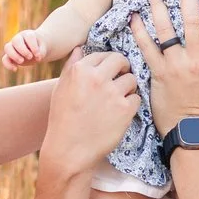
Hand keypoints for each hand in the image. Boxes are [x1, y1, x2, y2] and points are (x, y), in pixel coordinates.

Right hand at [2, 29, 50, 68]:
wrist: (36, 51)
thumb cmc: (39, 48)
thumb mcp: (42, 50)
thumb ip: (40, 52)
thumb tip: (35, 57)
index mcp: (28, 35)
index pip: (29, 37)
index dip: (33, 46)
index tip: (38, 54)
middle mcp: (18, 39)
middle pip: (16, 40)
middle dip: (22, 50)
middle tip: (30, 57)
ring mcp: (12, 47)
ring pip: (7, 48)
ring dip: (14, 55)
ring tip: (22, 62)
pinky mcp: (9, 56)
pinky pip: (4, 59)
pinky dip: (8, 64)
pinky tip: (15, 69)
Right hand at [41, 50, 138, 171]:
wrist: (69, 150)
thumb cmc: (63, 119)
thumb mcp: (61, 89)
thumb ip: (72, 66)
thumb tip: (80, 48)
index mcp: (80, 70)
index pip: (102, 54)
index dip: (107, 63)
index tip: (108, 72)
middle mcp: (96, 78)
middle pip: (121, 60)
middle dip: (122, 68)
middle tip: (120, 79)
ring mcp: (112, 93)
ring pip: (131, 79)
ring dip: (128, 87)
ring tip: (118, 99)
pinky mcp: (125, 109)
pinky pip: (137, 98)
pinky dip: (131, 104)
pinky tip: (121, 112)